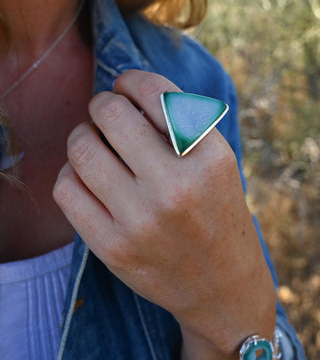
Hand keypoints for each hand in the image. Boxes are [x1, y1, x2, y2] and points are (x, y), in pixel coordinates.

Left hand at [53, 70, 275, 358]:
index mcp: (210, 158)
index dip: (131, 80)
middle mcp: (177, 188)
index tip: (125, 86)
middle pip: (111, 115)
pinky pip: (66, 188)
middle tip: (106, 111)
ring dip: (82, 134)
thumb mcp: (218, 162)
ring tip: (94, 140)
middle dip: (102, 103)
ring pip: (81, 148)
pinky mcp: (112, 248)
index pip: (155, 93)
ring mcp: (141, 221)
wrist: (222, 286)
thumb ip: (179, 123)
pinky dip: (70, 171)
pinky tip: (87, 175)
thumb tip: (123, 89)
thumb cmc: (217, 213)